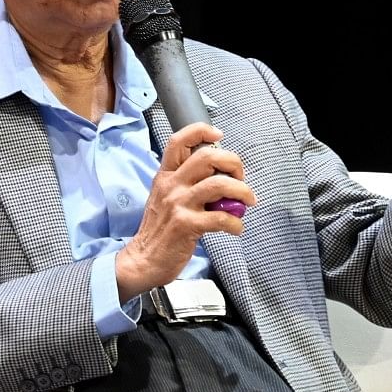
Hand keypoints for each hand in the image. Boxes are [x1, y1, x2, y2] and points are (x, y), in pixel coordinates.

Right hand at [115, 123, 255, 300]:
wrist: (143, 260)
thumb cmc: (160, 229)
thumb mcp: (166, 197)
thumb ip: (189, 183)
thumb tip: (223, 176)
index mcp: (166, 176)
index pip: (179, 141)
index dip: (201, 131)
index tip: (219, 135)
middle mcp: (171, 186)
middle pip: (207, 156)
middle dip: (233, 163)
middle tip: (241, 179)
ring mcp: (178, 204)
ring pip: (218, 184)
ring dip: (242, 191)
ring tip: (248, 202)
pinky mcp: (186, 225)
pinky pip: (221, 217)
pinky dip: (235, 223)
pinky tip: (236, 228)